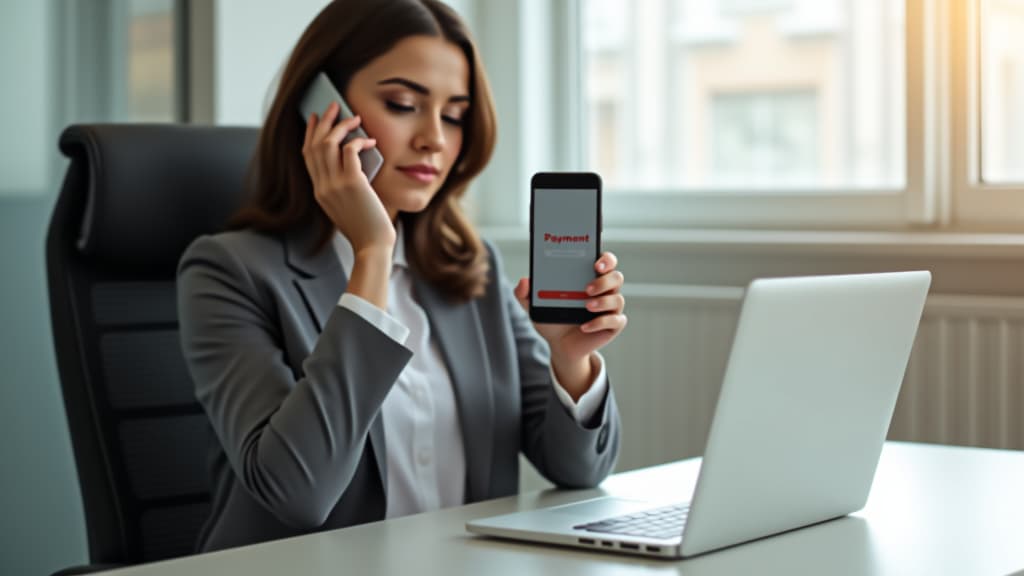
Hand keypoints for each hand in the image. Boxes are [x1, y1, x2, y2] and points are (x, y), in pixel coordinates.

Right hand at [302, 102, 393, 253]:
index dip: (310, 134)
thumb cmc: (366, 227)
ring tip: (354, 116)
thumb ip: (342, 185)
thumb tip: (352, 157)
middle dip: (323, 121)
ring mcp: (334, 185)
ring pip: (328, 143)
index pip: (307, 156)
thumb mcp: (346, 205)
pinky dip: (359, 140)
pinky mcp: (352, 183)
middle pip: (314, 144)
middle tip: (333, 105)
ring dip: (341, 125)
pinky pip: (350, 150)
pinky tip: (370, 141)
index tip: (315, 118)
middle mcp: (322, 186)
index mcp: (318, 192)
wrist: (372, 245)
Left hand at [513, 252, 626, 397]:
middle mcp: (604, 290)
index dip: (605, 259)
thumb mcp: (535, 305)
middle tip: (587, 288)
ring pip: (618, 298)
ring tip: (586, 305)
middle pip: (616, 277)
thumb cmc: (552, 318)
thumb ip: (525, 293)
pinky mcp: (613, 325)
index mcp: (589, 277)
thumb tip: (523, 282)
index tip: (595, 263)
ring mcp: (610, 308)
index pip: (605, 261)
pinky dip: (600, 322)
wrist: (559, 345)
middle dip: (604, 280)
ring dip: (603, 301)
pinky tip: (585, 326)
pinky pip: (616, 321)